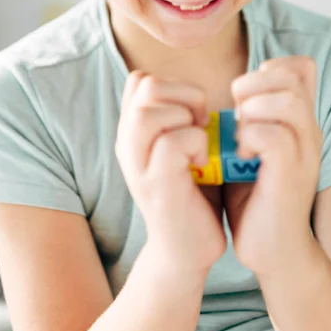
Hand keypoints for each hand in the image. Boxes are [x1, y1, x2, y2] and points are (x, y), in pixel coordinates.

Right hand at [116, 71, 226, 274]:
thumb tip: (192, 90)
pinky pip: (173, 142)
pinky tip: (202, 163)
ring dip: (187, 119)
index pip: (141, 80)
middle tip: (201, 123)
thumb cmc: (193, 193)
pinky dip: (197, 145)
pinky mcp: (156, 185)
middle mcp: (127, 143)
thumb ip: (178, 118)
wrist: (186, 250)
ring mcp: (137, 164)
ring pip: (149, 112)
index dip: (174, 86)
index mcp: (133, 131)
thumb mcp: (181, 147)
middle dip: (184, 95)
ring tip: (200, 142)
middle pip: (145, 85)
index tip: (192, 111)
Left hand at [222, 56, 321, 276]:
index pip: (300, 67)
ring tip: (238, 133)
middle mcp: (309, 131)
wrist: (271, 248)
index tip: (245, 96)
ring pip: (287, 101)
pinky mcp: (291, 175)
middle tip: (236, 113)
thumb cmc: (254, 194)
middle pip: (292, 76)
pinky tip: (240, 154)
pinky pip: (273, 136)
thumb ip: (250, 116)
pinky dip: (249, 138)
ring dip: (251, 111)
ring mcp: (304, 152)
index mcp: (299, 120)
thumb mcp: (252, 145)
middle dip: (253, 85)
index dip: (267, 69)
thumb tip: (233, 88)